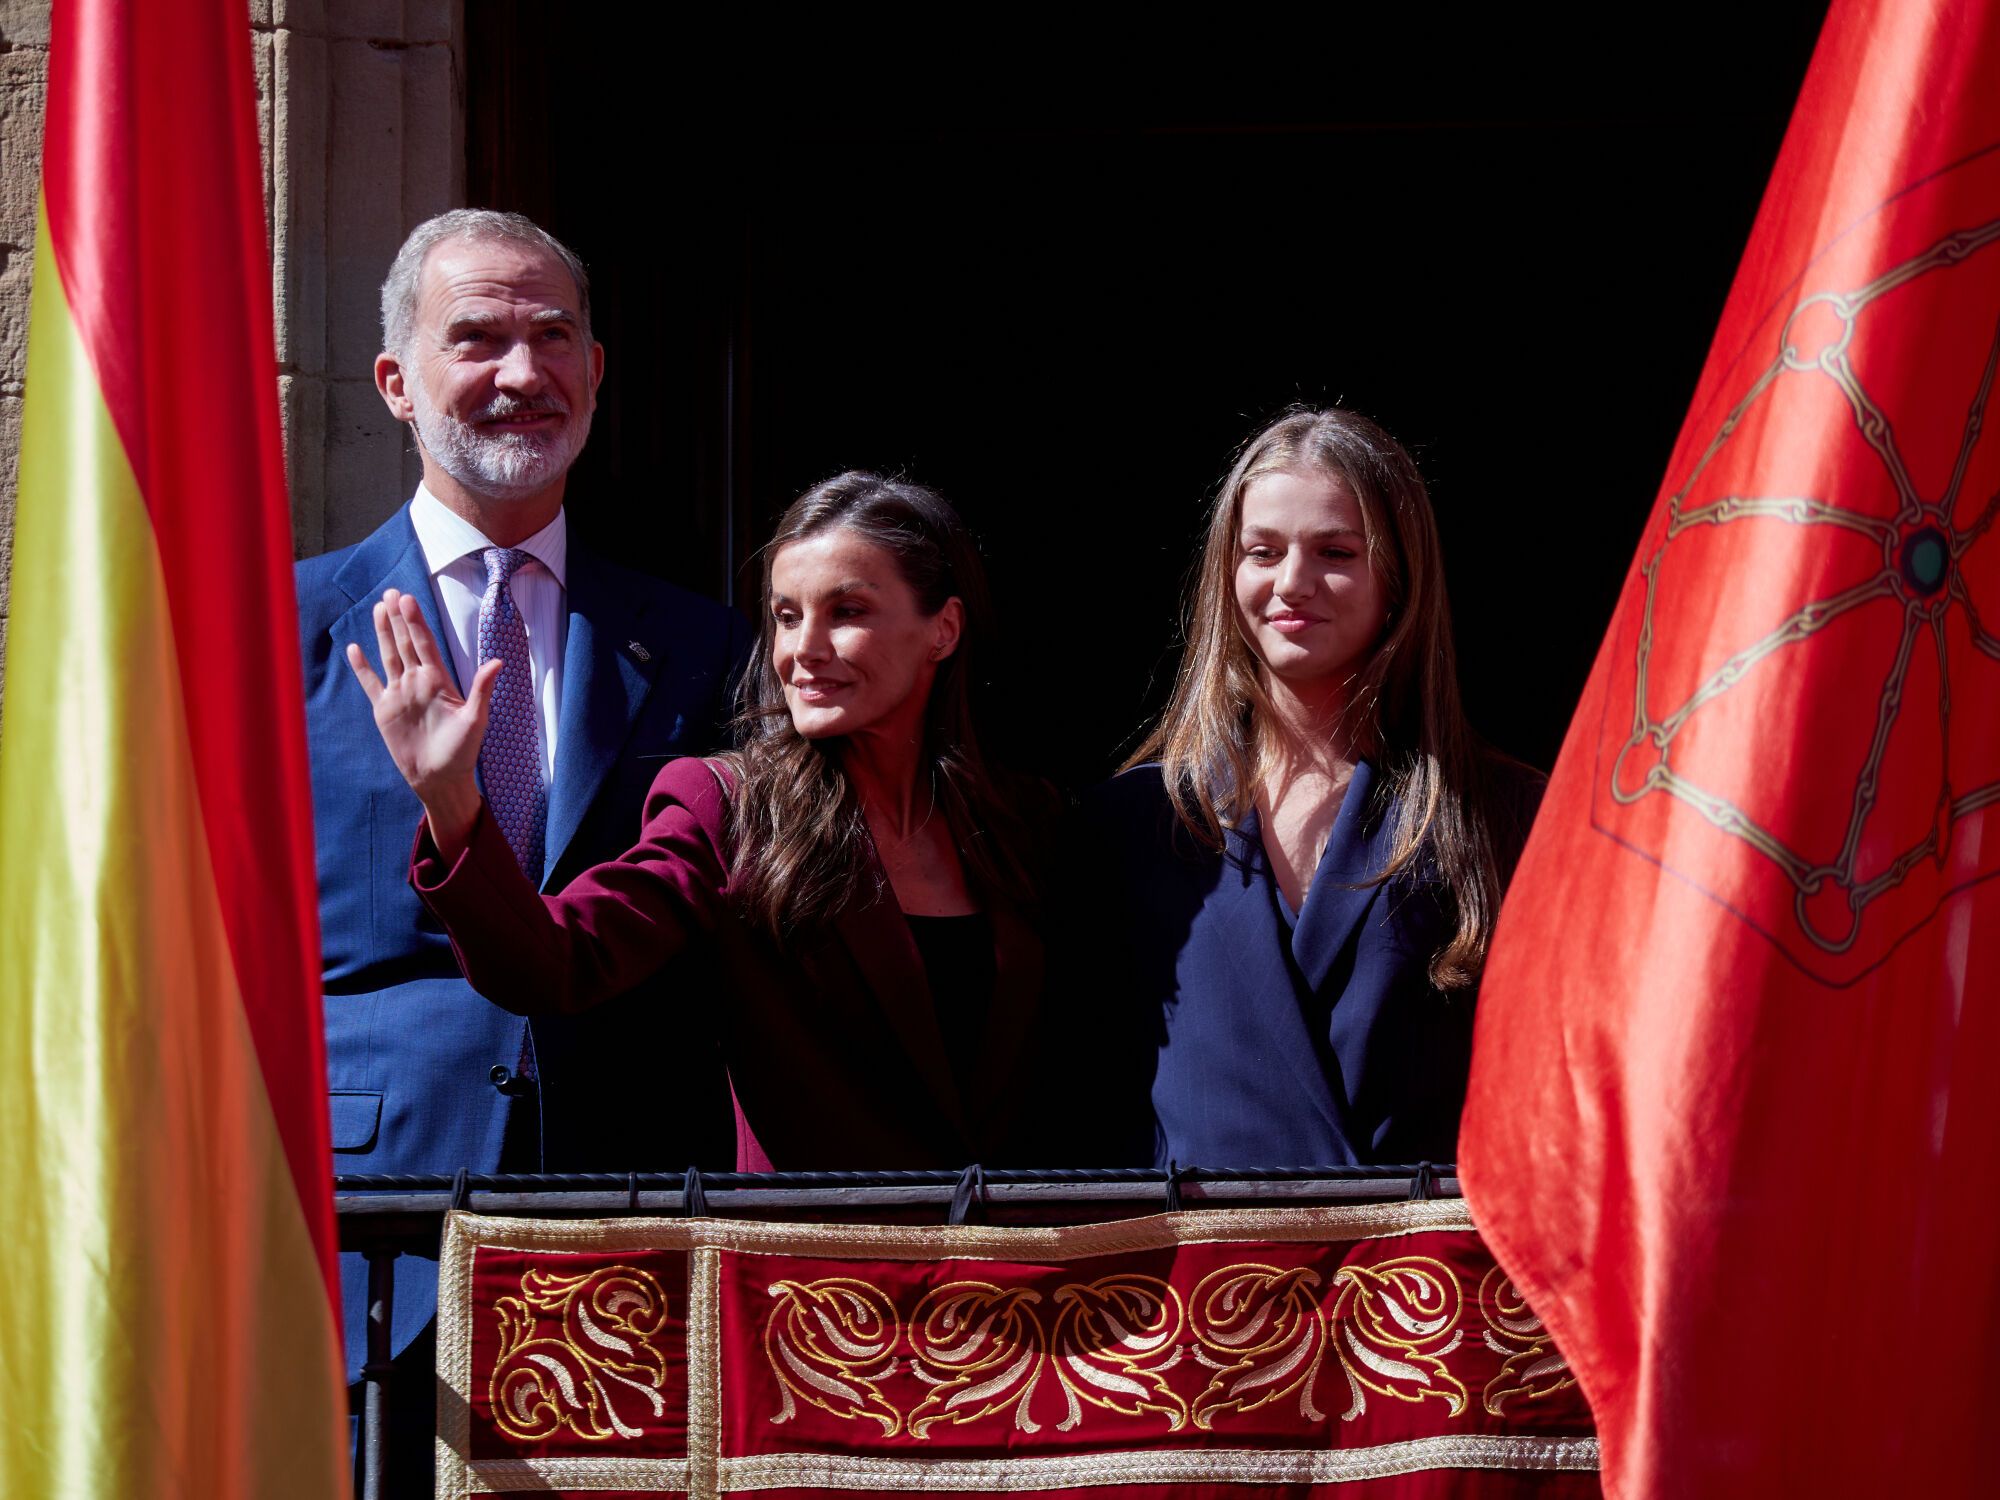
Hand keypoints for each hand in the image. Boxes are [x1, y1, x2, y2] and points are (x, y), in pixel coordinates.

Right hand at [346, 589, 498, 851]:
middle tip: (392, 592)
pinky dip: (362, 668)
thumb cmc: (462, 752)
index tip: (408, 598)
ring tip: (378, 608)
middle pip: (405, 643)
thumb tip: (498, 662)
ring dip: (383, 633)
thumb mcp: (476, 720)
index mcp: (438, 681)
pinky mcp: (384, 710)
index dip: (416, 622)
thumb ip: (482, 689)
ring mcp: (399, 694)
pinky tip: (354, 648)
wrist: (439, 779)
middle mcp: (417, 682)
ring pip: (389, 656)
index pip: (425, 644)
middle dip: (399, 618)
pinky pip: (371, 683)